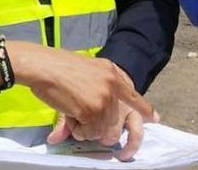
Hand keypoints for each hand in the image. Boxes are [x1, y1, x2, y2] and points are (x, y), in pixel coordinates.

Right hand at [9, 42, 155, 149]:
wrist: (42, 65)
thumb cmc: (56, 65)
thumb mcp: (87, 68)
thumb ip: (100, 86)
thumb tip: (105, 107)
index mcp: (112, 72)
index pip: (133, 94)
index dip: (144, 108)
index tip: (155, 117)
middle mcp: (112, 85)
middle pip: (115, 120)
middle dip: (99, 125)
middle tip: (82, 118)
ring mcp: (103, 98)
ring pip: (102, 129)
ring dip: (86, 129)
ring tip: (73, 114)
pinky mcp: (92, 110)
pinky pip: (89, 132)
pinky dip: (79, 131)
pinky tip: (70, 118)